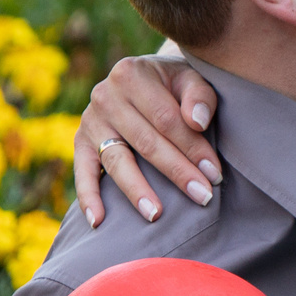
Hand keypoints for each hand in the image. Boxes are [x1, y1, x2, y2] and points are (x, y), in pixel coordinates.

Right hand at [74, 56, 224, 226]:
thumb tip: (197, 122)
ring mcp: (90, 120)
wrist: (145, 79)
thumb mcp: (191, 79)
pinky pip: (83, 172)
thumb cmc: (174, 85)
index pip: (166, 118)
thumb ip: (199, 96)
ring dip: (137, 190)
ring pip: (117, 160)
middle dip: (177, 172)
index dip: (192, 147)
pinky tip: (98, 221)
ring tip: (156, 215)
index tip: (214, 174)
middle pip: (145, 142)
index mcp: (131, 74)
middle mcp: (105, 95)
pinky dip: (88, 197)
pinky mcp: (80, 142)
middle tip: (202, 197)